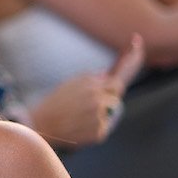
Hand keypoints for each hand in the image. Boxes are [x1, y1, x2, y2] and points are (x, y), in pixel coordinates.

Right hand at [28, 34, 143, 148]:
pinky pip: (104, 126)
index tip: (137, 45)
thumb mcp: (69, 83)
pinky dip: (94, 127)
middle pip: (116, 95)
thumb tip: (107, 74)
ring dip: (101, 112)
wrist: (40, 125)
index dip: (130, 64)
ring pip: (111, 111)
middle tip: (87, 101)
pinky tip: (78, 126)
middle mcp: (98, 100)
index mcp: (91, 86)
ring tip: (79, 115)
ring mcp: (99, 117)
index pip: (118, 79)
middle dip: (108, 95)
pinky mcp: (99, 133)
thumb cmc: (54, 103)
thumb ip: (90, 77)